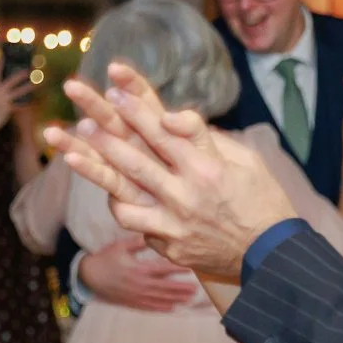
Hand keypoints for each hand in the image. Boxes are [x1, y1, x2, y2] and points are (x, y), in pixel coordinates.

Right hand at [0, 65, 32, 132]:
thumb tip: (3, 80)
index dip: (1, 63)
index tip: (5, 55)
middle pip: (11, 80)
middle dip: (21, 74)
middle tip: (29, 69)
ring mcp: (2, 100)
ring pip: (19, 91)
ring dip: (28, 87)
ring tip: (36, 84)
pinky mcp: (7, 109)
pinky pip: (20, 104)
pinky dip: (26, 103)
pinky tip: (34, 101)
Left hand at [53, 64, 298, 281]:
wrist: (273, 256)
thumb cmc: (262, 200)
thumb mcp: (247, 161)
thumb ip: (208, 140)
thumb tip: (171, 119)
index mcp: (208, 168)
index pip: (165, 131)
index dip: (137, 108)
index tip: (114, 86)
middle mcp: (187, 195)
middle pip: (136, 159)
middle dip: (104, 134)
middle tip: (80, 114)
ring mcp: (175, 223)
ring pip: (124, 195)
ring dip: (95, 171)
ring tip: (69, 154)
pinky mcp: (170, 246)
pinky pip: (136, 224)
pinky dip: (125, 207)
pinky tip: (115, 195)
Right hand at [79, 235, 199, 311]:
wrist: (88, 277)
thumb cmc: (105, 259)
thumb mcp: (120, 246)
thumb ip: (138, 243)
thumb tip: (154, 234)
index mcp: (138, 269)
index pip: (162, 269)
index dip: (177, 269)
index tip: (191, 267)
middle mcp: (140, 284)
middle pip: (165, 287)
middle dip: (181, 288)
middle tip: (196, 288)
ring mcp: (137, 295)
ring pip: (160, 299)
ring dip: (176, 299)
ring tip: (190, 298)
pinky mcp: (132, 302)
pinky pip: (149, 307)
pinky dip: (162, 308)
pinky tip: (173, 308)